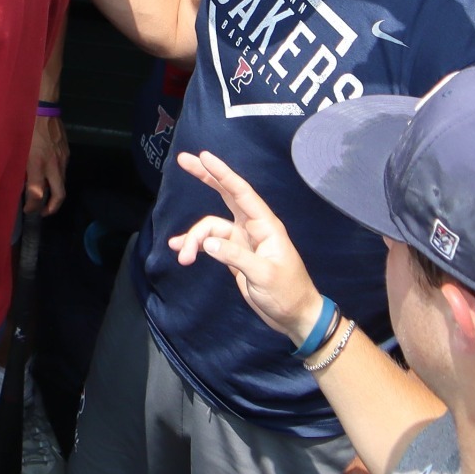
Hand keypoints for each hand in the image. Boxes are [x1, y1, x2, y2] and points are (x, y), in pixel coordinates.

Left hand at [24, 114, 66, 214]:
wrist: (42, 107)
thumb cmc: (24, 126)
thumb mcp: (17, 148)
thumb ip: (19, 167)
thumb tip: (18, 182)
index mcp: (37, 163)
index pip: (37, 194)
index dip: (32, 206)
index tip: (27, 210)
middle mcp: (53, 164)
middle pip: (58, 195)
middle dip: (52, 208)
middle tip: (43, 212)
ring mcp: (62, 158)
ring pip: (62, 183)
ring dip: (55, 193)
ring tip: (44, 197)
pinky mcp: (66, 151)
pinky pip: (63, 170)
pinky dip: (56, 178)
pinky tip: (48, 176)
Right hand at [167, 150, 325, 343]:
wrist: (294, 316)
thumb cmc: (287, 293)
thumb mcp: (264, 275)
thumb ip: (236, 256)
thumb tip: (208, 242)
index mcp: (265, 226)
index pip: (241, 193)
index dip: (222, 174)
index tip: (204, 156)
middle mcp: (252, 227)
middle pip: (225, 195)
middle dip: (205, 177)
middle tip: (183, 160)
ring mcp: (241, 240)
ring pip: (210, 227)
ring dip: (193, 239)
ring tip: (182, 257)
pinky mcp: (233, 255)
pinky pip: (209, 243)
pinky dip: (194, 246)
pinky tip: (181, 252)